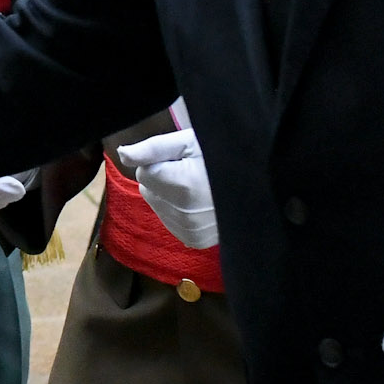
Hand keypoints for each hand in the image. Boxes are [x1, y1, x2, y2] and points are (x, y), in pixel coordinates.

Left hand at [113, 130, 217, 248]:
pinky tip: (199, 203)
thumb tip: (123, 154)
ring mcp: (190, 230)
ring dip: (169, 195)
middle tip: (193, 171)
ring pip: (157, 205)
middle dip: (163, 178)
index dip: (161, 161)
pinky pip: (169, 220)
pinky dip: (178, 211)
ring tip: (199, 187)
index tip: (184, 159)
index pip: (144, 171)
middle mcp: (184, 213)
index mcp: (182, 186)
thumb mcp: (189, 142)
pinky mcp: (194, 241)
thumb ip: (153, 148)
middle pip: (149, 189)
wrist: (260, 186)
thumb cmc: (224, 157)